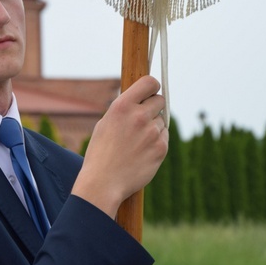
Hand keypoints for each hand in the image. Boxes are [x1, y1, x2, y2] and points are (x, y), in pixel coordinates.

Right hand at [71, 75, 167, 218]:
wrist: (103, 182)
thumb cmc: (101, 152)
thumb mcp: (105, 123)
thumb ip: (124, 109)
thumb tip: (141, 99)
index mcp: (122, 106)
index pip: (149, 82)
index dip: (152, 85)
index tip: (150, 91)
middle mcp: (138, 116)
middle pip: (160, 100)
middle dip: (153, 107)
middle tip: (142, 118)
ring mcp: (152, 132)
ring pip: (161, 120)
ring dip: (153, 127)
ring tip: (136, 142)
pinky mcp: (161, 148)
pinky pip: (164, 136)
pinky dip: (156, 141)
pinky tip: (141, 151)